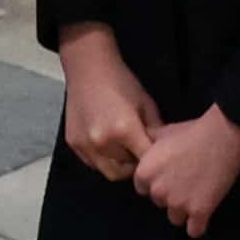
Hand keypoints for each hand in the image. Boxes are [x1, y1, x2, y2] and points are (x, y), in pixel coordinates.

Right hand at [55, 27, 159, 182]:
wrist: (88, 68)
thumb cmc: (121, 82)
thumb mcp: (146, 104)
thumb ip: (156, 130)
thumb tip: (164, 151)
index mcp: (125, 130)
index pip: (145, 160)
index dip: (154, 162)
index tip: (158, 159)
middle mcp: (102, 142)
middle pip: (127, 170)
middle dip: (136, 164)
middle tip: (140, 151)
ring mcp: (85, 145)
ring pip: (109, 172)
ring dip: (120, 165)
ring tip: (124, 148)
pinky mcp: (74, 145)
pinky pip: (94, 164)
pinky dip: (104, 160)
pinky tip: (108, 144)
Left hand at [136, 106, 239, 235]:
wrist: (222, 136)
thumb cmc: (191, 131)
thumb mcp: (162, 132)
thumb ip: (146, 141)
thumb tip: (139, 142)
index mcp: (144, 173)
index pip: (143, 189)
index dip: (157, 182)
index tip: (170, 174)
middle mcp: (157, 192)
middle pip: (159, 203)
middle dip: (170, 195)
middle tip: (187, 180)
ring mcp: (178, 204)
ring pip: (175, 218)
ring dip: (184, 209)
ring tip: (198, 193)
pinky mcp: (199, 212)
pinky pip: (194, 230)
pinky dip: (198, 224)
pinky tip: (203, 214)